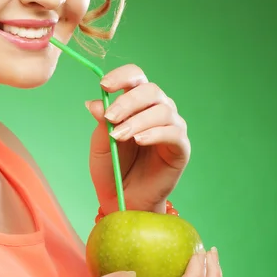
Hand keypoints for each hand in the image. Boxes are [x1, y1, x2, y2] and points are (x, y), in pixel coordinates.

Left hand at [86, 65, 189, 213]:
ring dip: (137, 121)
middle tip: (110, 118)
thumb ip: (101, 122)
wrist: (123, 200)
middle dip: (127, 101)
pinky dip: (154, 133)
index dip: (122, 76)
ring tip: (119, 136)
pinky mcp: (181, 147)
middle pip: (150, 90)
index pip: (135, 77)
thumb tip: (95, 102)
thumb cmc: (112, 168)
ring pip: (162, 110)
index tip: (104, 86)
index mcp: (136, 102)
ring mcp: (171, 127)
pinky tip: (139, 140)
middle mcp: (156, 109)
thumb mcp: (100, 143)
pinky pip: (173, 132)